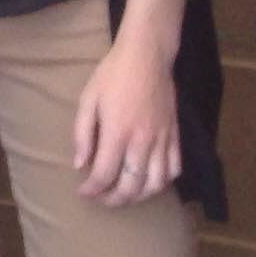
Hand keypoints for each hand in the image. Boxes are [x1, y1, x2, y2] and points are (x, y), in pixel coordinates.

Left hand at [71, 36, 181, 205]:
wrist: (147, 56)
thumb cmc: (112, 75)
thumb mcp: (88, 99)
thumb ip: (82, 134)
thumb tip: (79, 164)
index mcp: (118, 132)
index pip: (104, 174)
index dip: (92, 189)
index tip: (83, 191)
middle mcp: (143, 141)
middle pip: (132, 186)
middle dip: (114, 200)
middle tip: (101, 198)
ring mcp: (163, 140)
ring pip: (156, 183)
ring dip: (139, 197)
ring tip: (124, 195)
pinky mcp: (175, 135)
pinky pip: (174, 168)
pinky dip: (163, 182)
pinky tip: (150, 181)